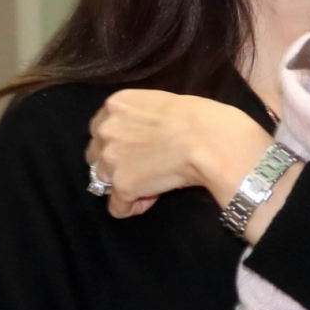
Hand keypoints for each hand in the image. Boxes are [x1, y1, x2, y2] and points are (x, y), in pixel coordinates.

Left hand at [87, 90, 276, 218]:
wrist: (213, 142)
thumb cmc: (205, 119)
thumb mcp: (168, 103)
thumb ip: (146, 117)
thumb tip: (150, 136)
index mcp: (117, 103)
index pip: (101, 128)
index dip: (121, 141)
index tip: (141, 149)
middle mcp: (106, 129)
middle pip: (96, 154)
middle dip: (117, 163)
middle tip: (145, 167)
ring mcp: (111, 158)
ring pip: (104, 180)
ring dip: (125, 184)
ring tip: (152, 185)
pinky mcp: (122, 185)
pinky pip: (118, 206)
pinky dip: (132, 206)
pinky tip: (152, 200)